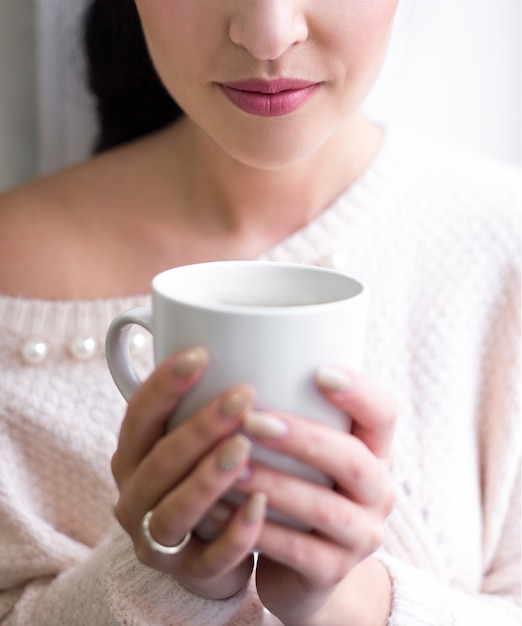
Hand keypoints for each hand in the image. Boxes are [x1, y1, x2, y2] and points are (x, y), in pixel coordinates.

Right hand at [111, 347, 266, 599]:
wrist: (207, 549)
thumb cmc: (202, 475)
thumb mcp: (191, 439)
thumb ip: (202, 400)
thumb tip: (244, 336)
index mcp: (132, 456)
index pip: (139, 416)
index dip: (165, 383)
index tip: (202, 352)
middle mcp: (135, 498)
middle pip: (158, 463)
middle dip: (198, 427)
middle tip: (243, 396)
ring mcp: (158, 541)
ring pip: (174, 513)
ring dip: (208, 479)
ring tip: (245, 448)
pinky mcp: (191, 574)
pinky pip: (212, 559)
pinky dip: (236, 534)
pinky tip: (262, 504)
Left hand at [237, 366, 395, 624]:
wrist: (304, 565)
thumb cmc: (299, 486)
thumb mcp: (306, 450)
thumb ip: (292, 411)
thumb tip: (240, 352)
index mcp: (373, 450)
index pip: (384, 414)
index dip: (359, 393)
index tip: (319, 371)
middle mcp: (378, 491)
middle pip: (353, 460)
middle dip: (303, 438)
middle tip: (253, 420)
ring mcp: (361, 535)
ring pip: (324, 508)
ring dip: (275, 483)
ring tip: (233, 464)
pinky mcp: (332, 572)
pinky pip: (296, 551)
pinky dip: (258, 529)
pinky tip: (223, 510)